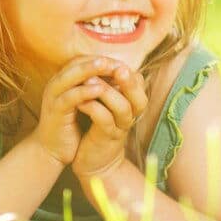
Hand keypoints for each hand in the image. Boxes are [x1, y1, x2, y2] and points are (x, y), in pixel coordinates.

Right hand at [27, 56, 116, 165]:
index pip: (82, 60)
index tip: (121, 62)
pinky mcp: (55, 111)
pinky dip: (84, 91)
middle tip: (116, 60)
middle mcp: (57, 84)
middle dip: (97, 61)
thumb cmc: (73, 125)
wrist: (53, 150)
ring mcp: (54, 96)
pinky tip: (100, 89)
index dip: (101, 59)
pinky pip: (69, 97)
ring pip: (70, 77)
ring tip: (109, 66)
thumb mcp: (87, 103)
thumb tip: (124, 78)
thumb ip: (99, 89)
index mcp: (64, 80)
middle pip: (76, 63)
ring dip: (90, 70)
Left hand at [71, 57, 148, 179]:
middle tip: (117, 68)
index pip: (140, 84)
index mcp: (131, 105)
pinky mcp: (107, 139)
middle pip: (139, 97)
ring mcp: (120, 128)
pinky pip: (104, 121)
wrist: (93, 161)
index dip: (129, 72)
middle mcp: (130, 116)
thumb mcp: (106, 105)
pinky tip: (81, 102)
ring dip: (107, 93)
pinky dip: (94, 109)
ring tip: (89, 81)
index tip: (113, 60)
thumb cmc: (98, 128)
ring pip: (123, 108)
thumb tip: (101, 59)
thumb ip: (109, 86)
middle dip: (129, 82)